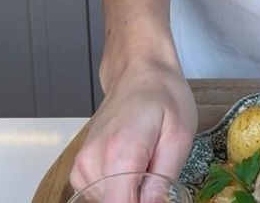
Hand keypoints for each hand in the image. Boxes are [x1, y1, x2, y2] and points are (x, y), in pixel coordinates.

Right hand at [70, 52, 197, 191]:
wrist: (138, 69)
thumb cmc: (163, 95)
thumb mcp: (179, 135)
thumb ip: (164, 179)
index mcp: (119, 152)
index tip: (156, 193)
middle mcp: (91, 161)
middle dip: (139, 198)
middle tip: (157, 172)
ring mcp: (81, 165)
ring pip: (108, 201)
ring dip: (130, 192)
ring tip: (146, 161)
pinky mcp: (80, 167)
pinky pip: (99, 194)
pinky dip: (118, 187)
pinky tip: (132, 164)